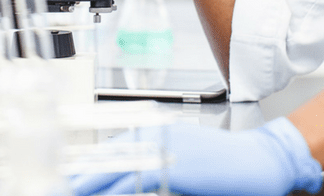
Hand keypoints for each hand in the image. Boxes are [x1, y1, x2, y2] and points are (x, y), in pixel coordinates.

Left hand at [69, 118, 322, 195]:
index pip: (111, 152)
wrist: (265, 160)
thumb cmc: (229, 165)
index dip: (86, 169)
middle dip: (80, 179)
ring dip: (91, 185)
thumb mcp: (185, 161)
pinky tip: (102, 195)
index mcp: (157, 134)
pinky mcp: (175, 168)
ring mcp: (166, 152)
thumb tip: (124, 181)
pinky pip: (137, 183)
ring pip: (117, 173)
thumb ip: (156, 168)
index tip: (66, 180)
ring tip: (69, 192)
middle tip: (58, 188)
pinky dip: (117, 191)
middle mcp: (158, 139)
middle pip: (107, 160)